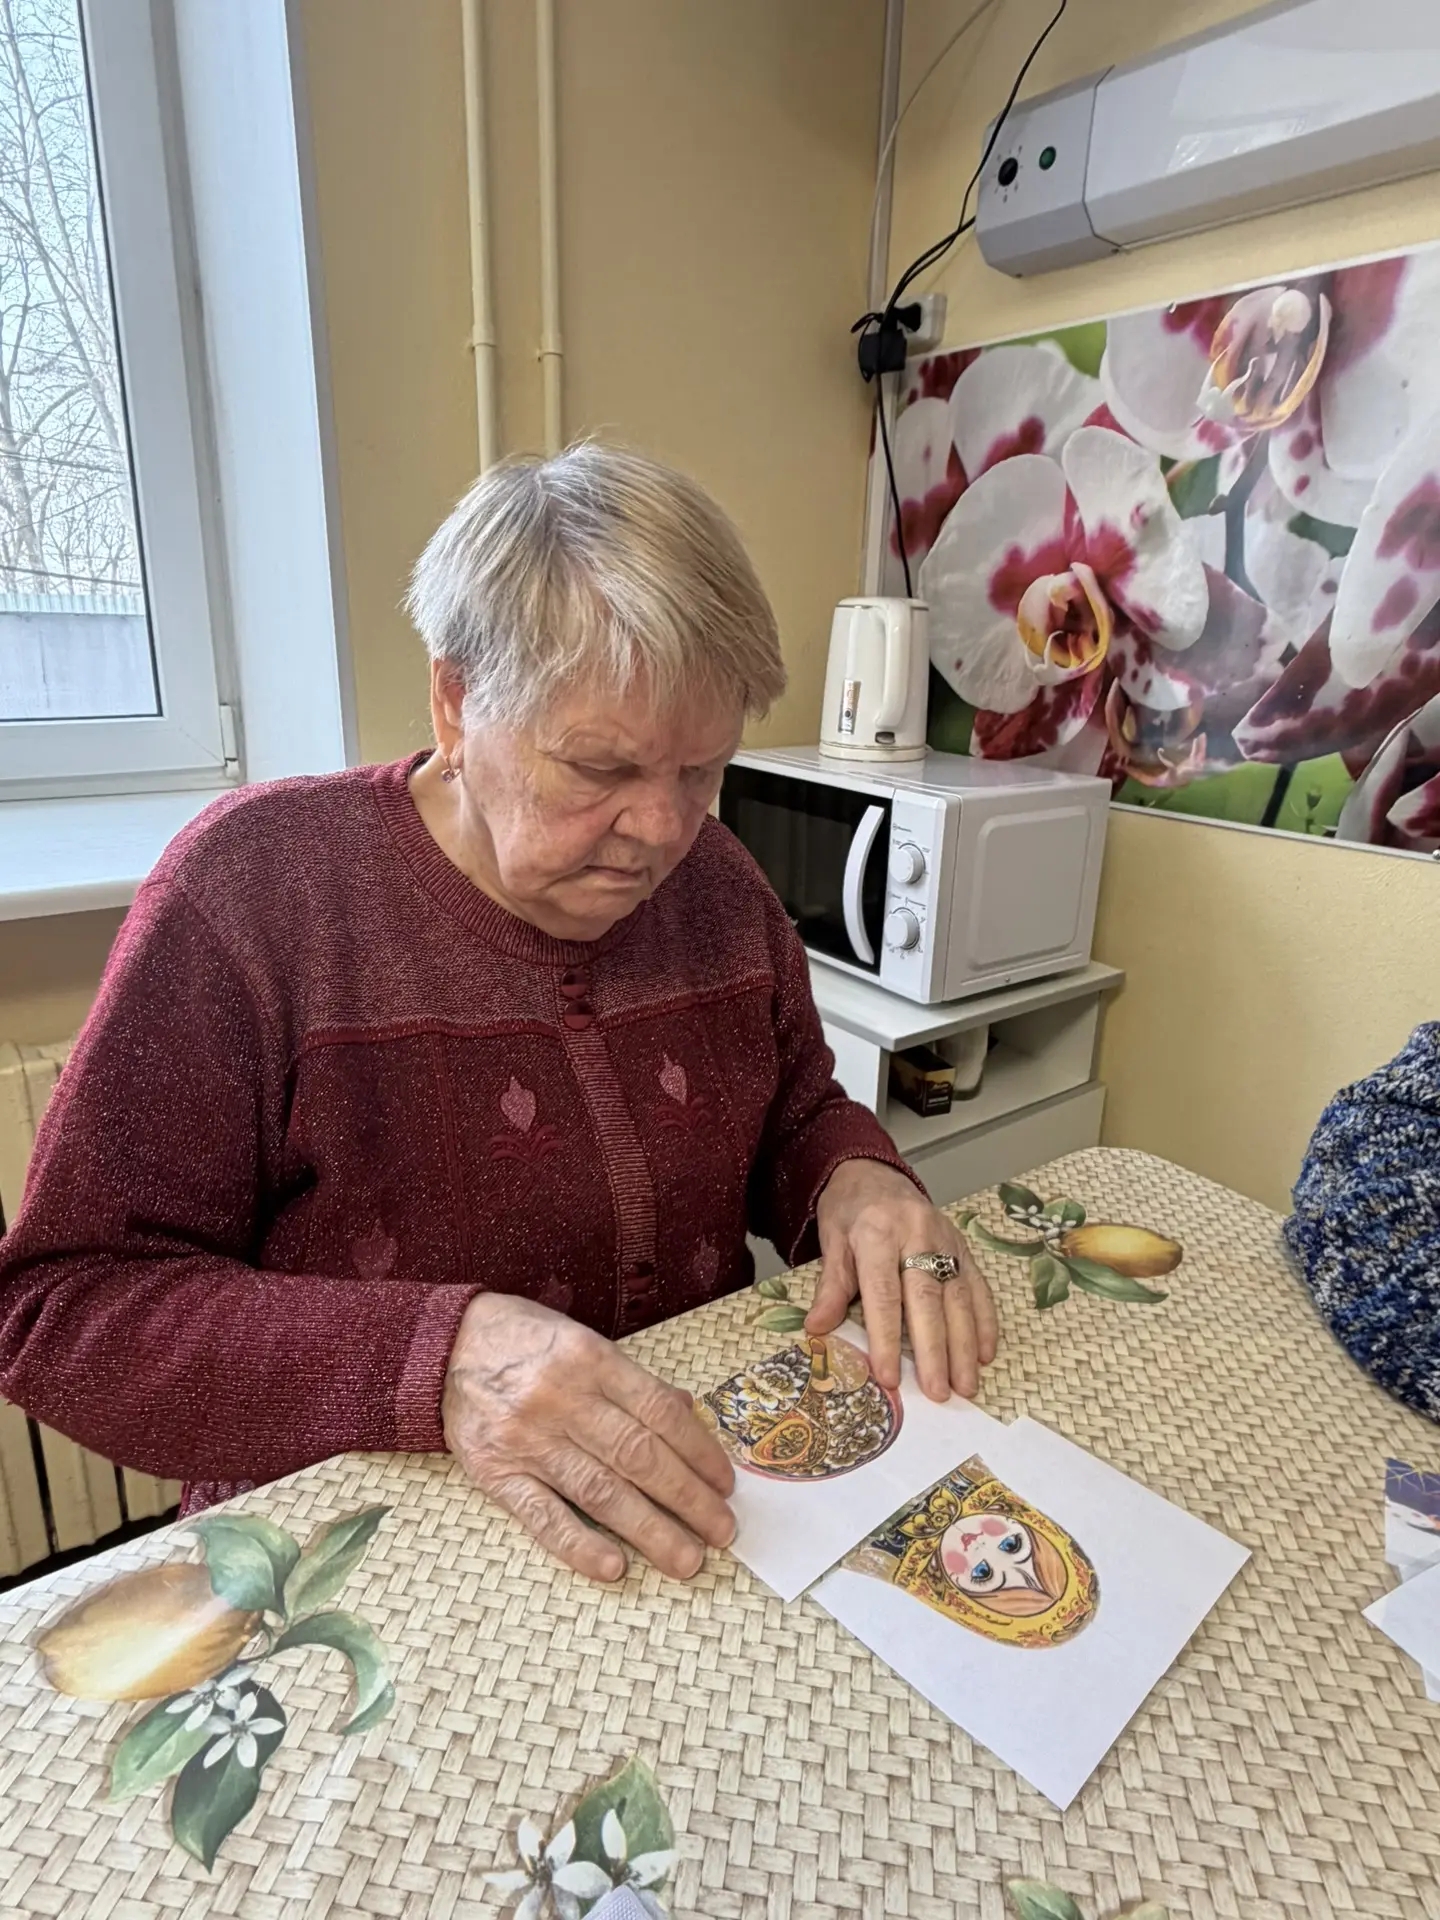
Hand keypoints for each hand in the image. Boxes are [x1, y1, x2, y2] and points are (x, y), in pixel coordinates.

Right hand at [443, 1291, 735, 1582]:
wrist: (441, 1347)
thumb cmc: (524, 1341)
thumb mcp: (582, 1340)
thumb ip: (632, 1380)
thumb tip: (686, 1411)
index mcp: (590, 1360)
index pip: (658, 1413)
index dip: (699, 1451)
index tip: (725, 1483)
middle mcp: (562, 1400)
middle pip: (638, 1456)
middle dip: (688, 1499)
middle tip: (722, 1532)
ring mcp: (528, 1440)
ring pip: (600, 1491)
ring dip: (650, 1530)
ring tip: (687, 1560)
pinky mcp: (496, 1473)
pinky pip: (542, 1516)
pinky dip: (579, 1544)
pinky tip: (614, 1567)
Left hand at [807, 1159, 997, 1401]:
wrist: (872, 1172)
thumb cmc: (848, 1212)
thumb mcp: (831, 1243)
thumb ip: (831, 1287)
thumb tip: (817, 1330)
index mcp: (877, 1233)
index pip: (883, 1294)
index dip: (887, 1337)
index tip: (889, 1377)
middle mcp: (916, 1234)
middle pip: (927, 1299)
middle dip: (935, 1350)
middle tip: (939, 1392)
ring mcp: (945, 1239)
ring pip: (958, 1296)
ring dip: (965, 1345)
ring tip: (966, 1384)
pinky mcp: (963, 1245)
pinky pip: (978, 1285)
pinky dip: (984, 1321)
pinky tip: (986, 1352)